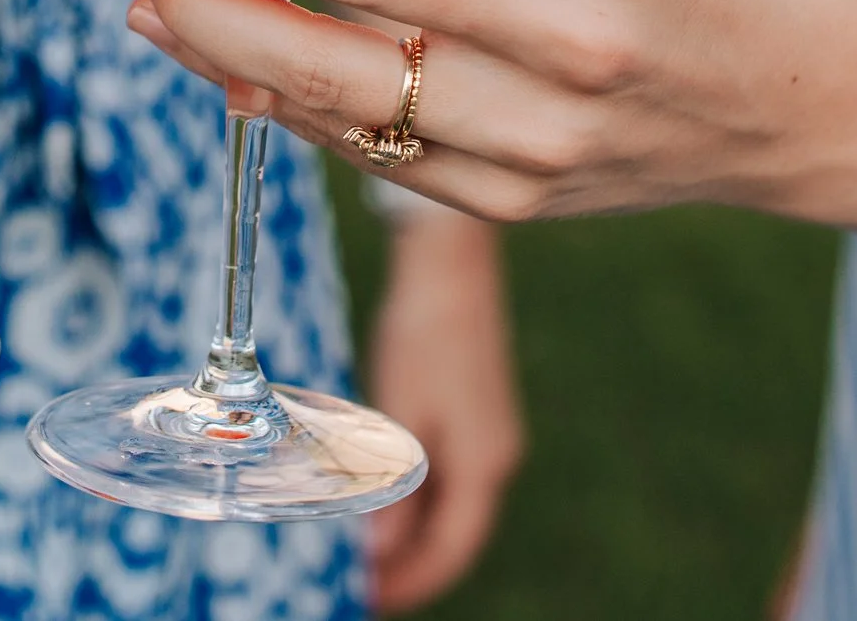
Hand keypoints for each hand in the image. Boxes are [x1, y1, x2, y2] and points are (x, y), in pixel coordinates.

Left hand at [365, 211, 521, 611]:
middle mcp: (494, 458)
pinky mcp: (473, 414)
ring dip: (412, 536)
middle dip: (411, 566)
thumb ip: (395, 484)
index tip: (373, 600)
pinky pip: (447, 479)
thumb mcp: (401, 412)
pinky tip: (385, 504)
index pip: (451, 549)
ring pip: (449, 507)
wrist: (449, 268)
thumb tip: (379, 549)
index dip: (414, 581)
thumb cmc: (423, 335)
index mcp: (483, 464)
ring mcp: (488, 436)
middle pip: (454, 534)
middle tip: (362, 587)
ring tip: (366, 557)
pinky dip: (417, 502)